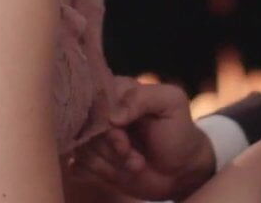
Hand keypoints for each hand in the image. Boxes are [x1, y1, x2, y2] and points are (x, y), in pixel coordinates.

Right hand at [72, 76, 215, 200]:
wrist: (180, 169)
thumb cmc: (178, 131)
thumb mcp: (171, 103)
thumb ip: (143, 98)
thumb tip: (112, 117)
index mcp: (117, 89)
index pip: (93, 98)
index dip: (105, 122)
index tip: (123, 137)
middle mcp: (101, 110)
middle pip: (85, 126)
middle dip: (111, 147)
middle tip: (134, 156)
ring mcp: (95, 135)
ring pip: (83, 147)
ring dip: (111, 162)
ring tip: (137, 163)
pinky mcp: (92, 158)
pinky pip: (80, 165)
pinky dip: (102, 172)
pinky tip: (123, 172)